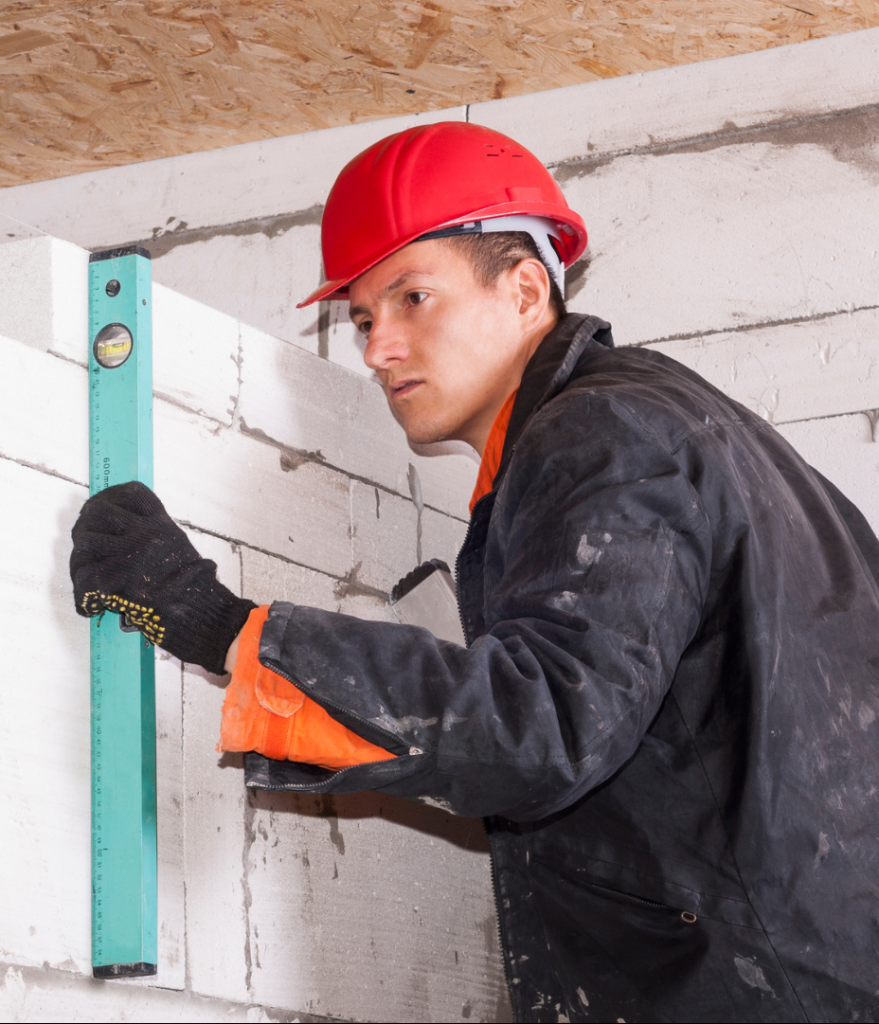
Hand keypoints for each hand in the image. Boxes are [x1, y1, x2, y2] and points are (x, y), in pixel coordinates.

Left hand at [70, 481, 254, 673]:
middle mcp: (145, 534)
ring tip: (88, 580)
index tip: (99, 508)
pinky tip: (94, 608)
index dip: (110, 498)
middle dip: (86, 527)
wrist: (205, 616)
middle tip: (86, 548)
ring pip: (86, 542)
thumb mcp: (182, 553)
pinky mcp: (116, 581)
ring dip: (81, 563)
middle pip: (100, 512)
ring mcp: (130, 555)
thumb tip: (130, 544)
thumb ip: (157, 543)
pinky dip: (84, 599)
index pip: (132, 494)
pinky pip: (84, 580)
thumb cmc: (200, 593)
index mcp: (162, 527)